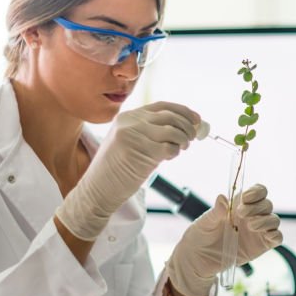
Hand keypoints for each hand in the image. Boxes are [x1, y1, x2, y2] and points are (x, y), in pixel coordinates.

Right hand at [57, 101, 198, 239]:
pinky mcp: (142, 152)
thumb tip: (186, 127)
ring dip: (184, 140)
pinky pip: (169, 148)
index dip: (183, 111)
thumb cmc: (116, 169)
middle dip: (188, 126)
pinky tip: (169, 157)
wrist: (98, 189)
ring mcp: (136, 135)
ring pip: (174, 131)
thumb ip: (150, 131)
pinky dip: (175, 152)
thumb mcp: (129, 141)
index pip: (162, 106)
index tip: (196, 119)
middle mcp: (131, 122)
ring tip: (181, 148)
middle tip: (193, 137)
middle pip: (171, 116)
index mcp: (128, 117)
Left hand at [165, 184, 282, 295]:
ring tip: (251, 226)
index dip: (257, 191)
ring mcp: (258, 231)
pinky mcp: (262, 245)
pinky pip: (277, 238)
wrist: (198, 259)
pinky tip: (266, 236)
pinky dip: (276, 235)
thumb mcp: (204, 222)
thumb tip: (222, 198)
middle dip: (257, 207)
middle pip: (267, 204)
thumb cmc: (201, 235)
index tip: (246, 198)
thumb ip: (215, 211)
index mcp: (240, 204)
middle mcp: (252, 216)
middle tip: (241, 214)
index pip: (258, 191)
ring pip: (274, 220)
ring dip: (266, 220)